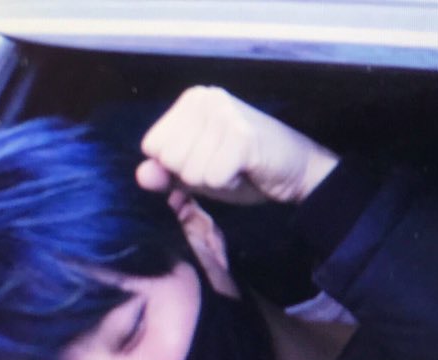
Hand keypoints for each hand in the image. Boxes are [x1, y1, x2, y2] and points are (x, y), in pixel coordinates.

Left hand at [137, 86, 337, 203]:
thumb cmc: (244, 168)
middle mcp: (205, 99)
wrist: (296, 170)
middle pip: (168, 160)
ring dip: (214, 180)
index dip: (176, 167)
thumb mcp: (196, 172)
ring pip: (189, 171)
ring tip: (236, 166)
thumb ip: (165, 173)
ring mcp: (224, 114)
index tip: (207, 159)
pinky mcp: (241, 136)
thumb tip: (141, 176)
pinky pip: (212, 179)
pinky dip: (228, 184)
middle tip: (224, 164)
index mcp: (190, 101)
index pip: (152, 147)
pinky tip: (245, 170)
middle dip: (194, 174)